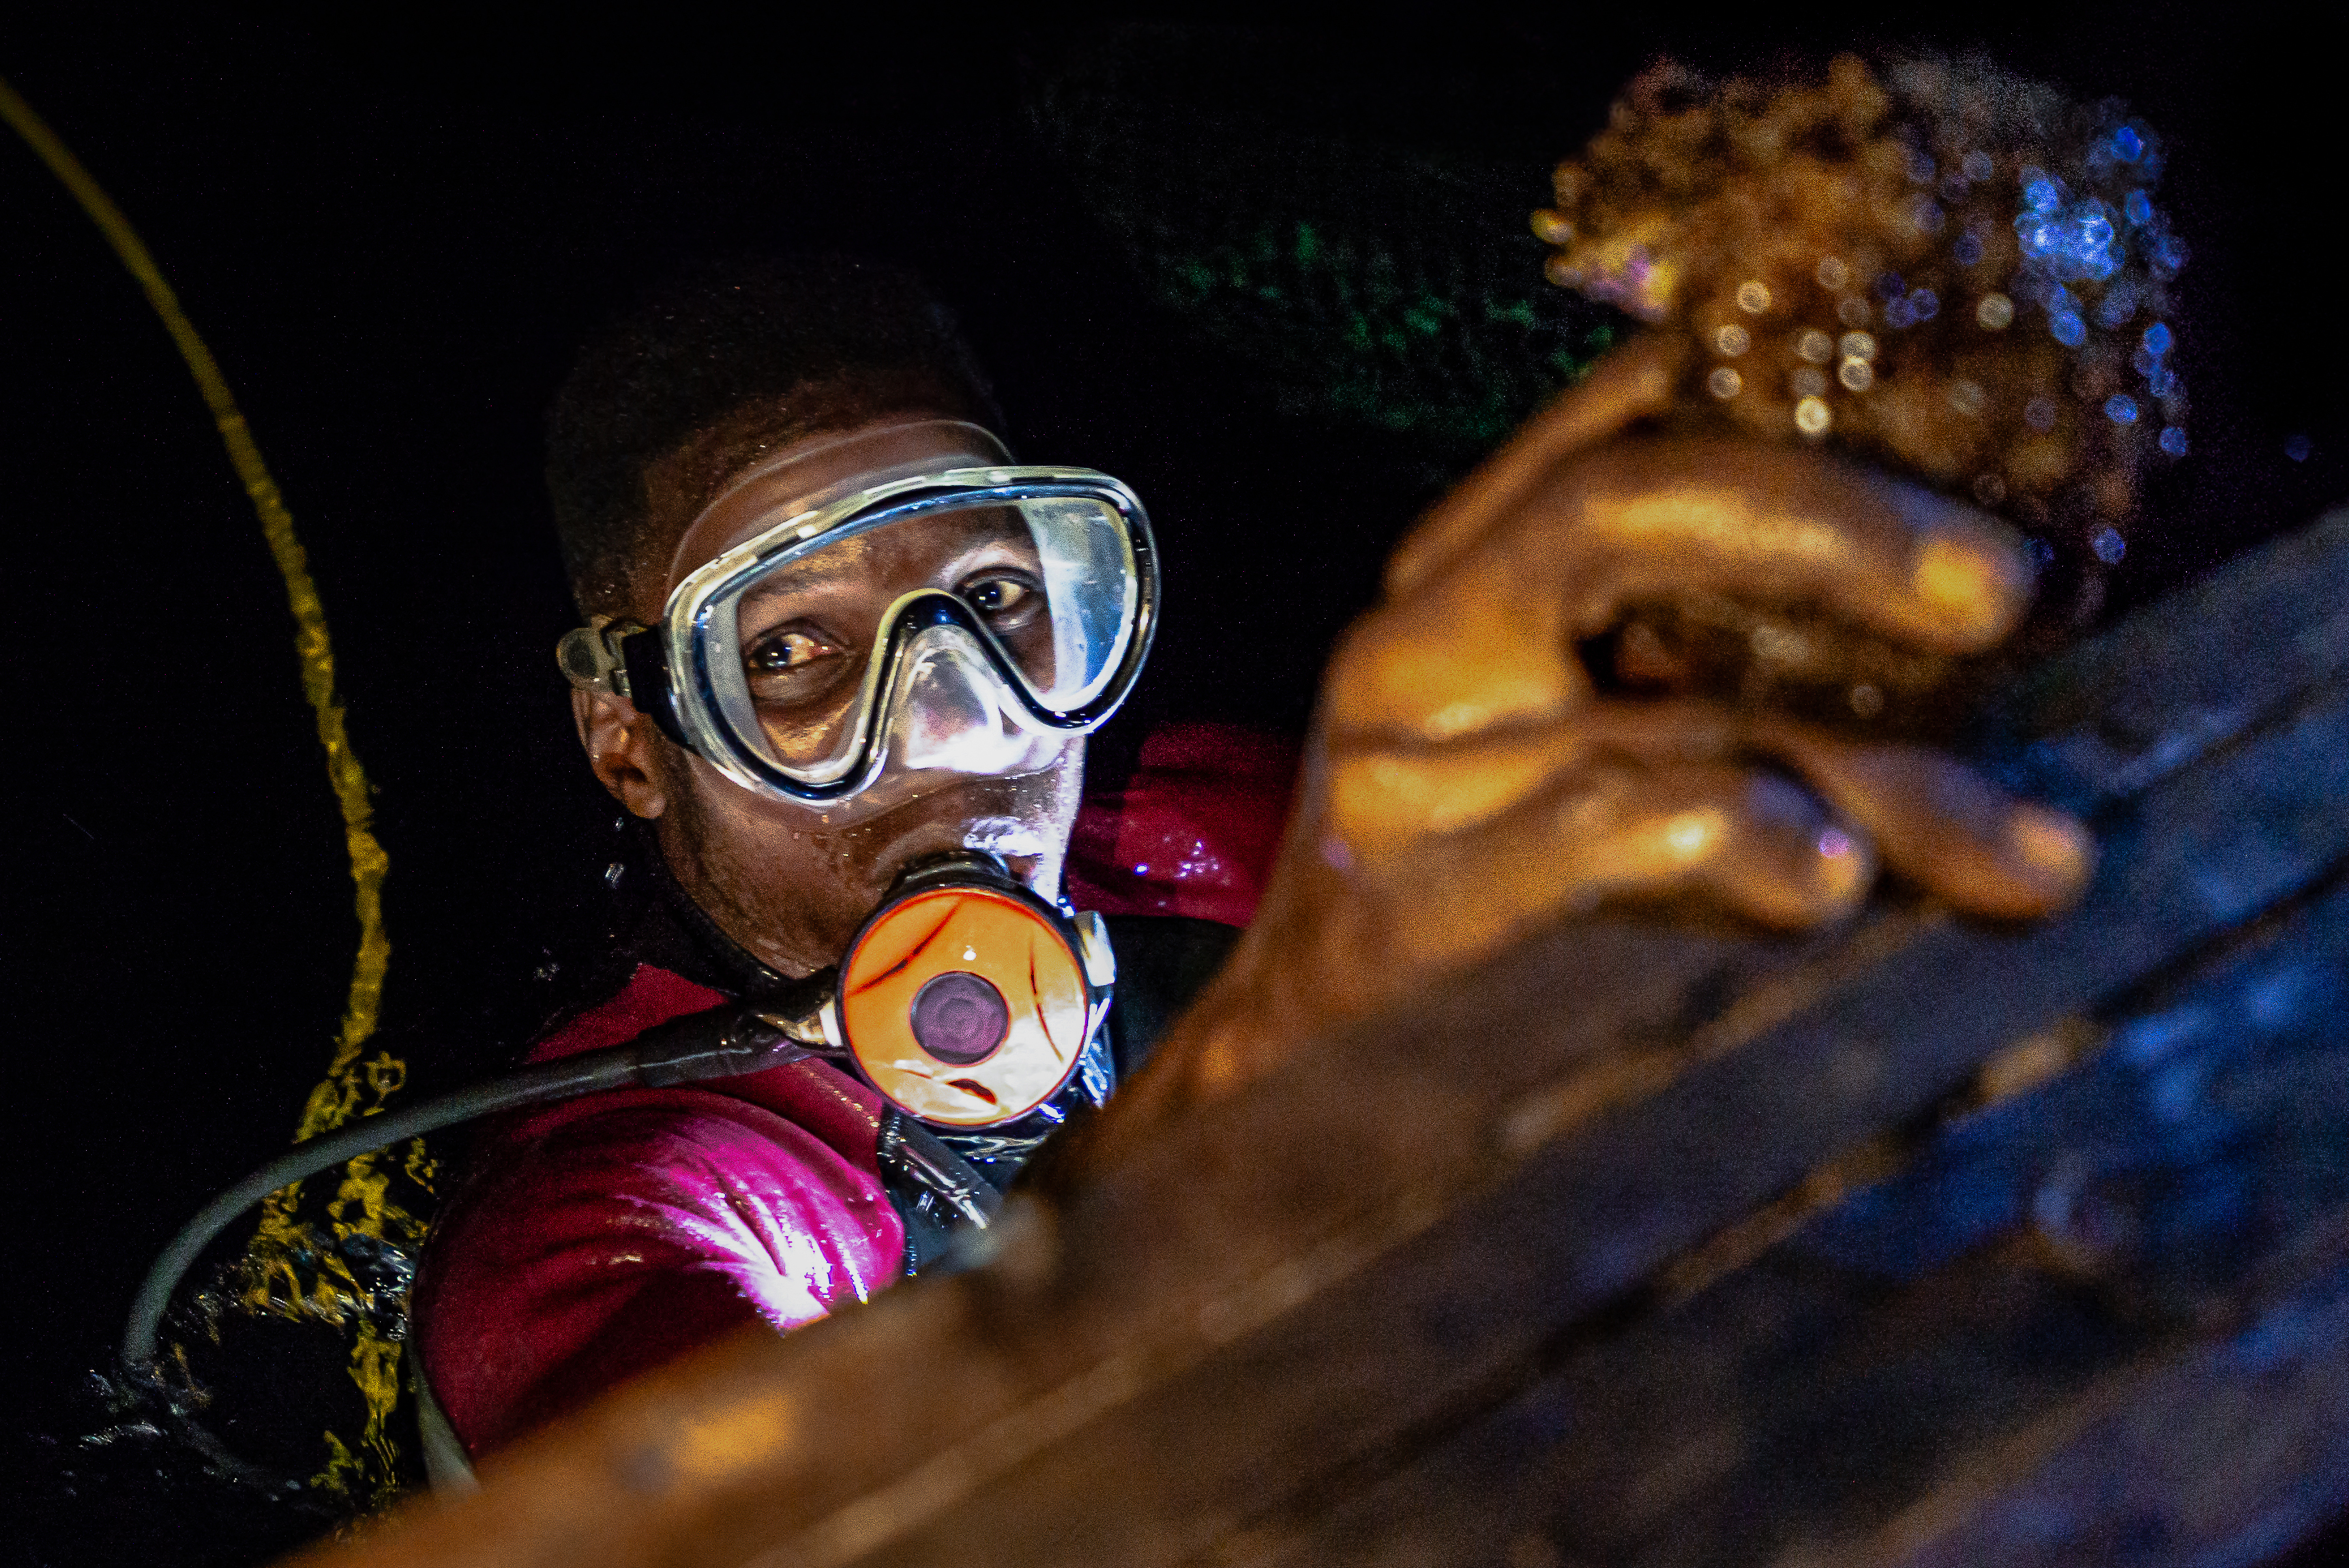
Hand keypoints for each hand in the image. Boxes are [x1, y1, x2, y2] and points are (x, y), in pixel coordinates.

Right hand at [1074, 338, 2093, 1169]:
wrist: (1282, 1105)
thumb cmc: (1483, 916)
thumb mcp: (1592, 755)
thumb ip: (1738, 690)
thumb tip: (2003, 709)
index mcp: (1470, 569)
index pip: (1628, 418)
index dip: (1800, 398)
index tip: (1980, 439)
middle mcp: (1419, 639)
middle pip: (1624, 507)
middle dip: (1837, 531)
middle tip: (2005, 595)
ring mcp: (1399, 772)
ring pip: (1649, 705)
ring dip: (1867, 772)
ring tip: (2024, 853)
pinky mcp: (1398, 911)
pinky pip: (1592, 834)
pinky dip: (1732, 840)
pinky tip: (1829, 880)